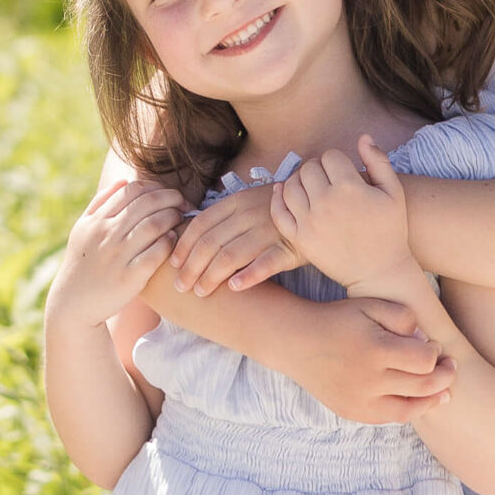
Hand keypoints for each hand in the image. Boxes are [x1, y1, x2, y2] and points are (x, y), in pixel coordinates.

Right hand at [50, 180, 186, 330]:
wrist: (72, 305)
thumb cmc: (84, 264)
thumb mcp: (82, 230)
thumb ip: (100, 203)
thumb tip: (124, 181)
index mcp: (96, 220)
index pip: (132, 190)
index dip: (155, 187)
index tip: (167, 194)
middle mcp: (105, 234)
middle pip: (147, 203)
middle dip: (171, 199)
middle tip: (183, 204)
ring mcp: (116, 255)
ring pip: (154, 225)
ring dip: (173, 218)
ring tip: (180, 220)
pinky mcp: (128, 278)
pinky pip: (156, 253)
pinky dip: (168, 244)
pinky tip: (173, 241)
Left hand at [169, 184, 299, 295]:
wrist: (320, 203)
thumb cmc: (276, 209)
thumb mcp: (249, 202)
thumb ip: (224, 217)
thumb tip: (191, 237)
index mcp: (237, 202)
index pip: (201, 224)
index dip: (184, 246)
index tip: (174, 265)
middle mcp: (250, 214)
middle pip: (211, 243)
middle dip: (192, 267)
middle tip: (181, 287)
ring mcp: (269, 229)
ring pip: (232, 255)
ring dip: (212, 276)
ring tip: (201, 292)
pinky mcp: (289, 247)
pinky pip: (266, 262)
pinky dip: (249, 276)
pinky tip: (235, 288)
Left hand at [271, 138, 415, 295]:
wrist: (379, 271)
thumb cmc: (391, 230)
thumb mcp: (393, 192)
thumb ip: (379, 161)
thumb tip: (363, 137)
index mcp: (349, 187)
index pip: (330, 156)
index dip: (337, 161)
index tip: (343, 172)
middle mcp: (326, 202)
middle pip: (308, 169)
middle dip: (317, 169)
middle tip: (326, 179)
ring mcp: (310, 221)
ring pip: (290, 186)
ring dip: (298, 181)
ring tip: (310, 187)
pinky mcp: (300, 238)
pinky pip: (279, 212)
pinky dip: (278, 199)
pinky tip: (285, 194)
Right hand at [297, 295, 455, 423]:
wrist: (297, 343)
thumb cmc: (339, 319)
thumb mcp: (370, 304)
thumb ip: (404, 317)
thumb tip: (426, 341)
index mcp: (375, 350)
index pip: (425, 361)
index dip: (436, 354)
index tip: (434, 346)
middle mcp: (368, 380)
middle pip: (423, 387)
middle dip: (443, 377)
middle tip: (449, 367)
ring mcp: (359, 401)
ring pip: (410, 409)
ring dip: (432, 400)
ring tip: (443, 392)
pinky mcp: (352, 412)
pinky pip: (389, 418)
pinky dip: (408, 410)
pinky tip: (417, 400)